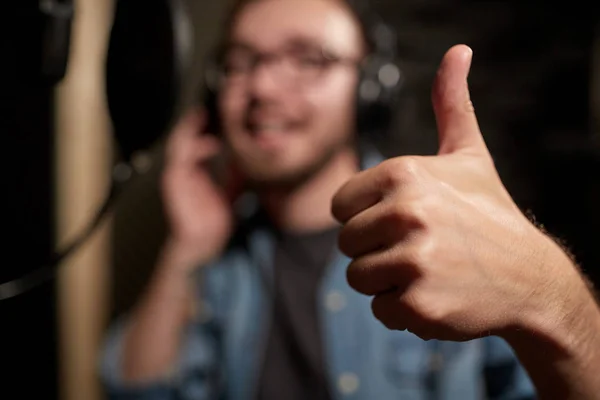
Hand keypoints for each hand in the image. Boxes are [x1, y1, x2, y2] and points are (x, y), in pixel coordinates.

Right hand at [161, 109, 243, 267]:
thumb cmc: (212, 222)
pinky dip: (194, 147)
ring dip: (193, 128)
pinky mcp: (174, 183)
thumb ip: (233, 175)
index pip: (198, 139)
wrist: (203, 244)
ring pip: (180, 142)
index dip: (207, 125)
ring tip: (208, 114)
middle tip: (214, 104)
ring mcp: (177, 175)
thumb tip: (245, 161)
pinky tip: (211, 142)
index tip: (223, 111)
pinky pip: (181, 158)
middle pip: (187, 135)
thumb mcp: (229, 191)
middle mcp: (183, 170)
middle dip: (198, 120)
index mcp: (194, 170)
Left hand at [331, 45, 584, 340]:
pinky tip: (439, 295)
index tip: (404, 219)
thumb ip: (451, 105)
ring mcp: (413, 262)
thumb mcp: (468, 155)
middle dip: (376, 250)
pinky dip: (404, 310)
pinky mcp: (419, 306)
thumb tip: (457, 51)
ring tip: (430, 270)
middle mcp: (406, 213)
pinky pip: (381, 310)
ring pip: (359, 279)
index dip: (367, 217)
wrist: (530, 277)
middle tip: (422, 248)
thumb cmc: (488, 213)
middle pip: (347, 244)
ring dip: (388, 280)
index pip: (340, 207)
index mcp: (403, 174)